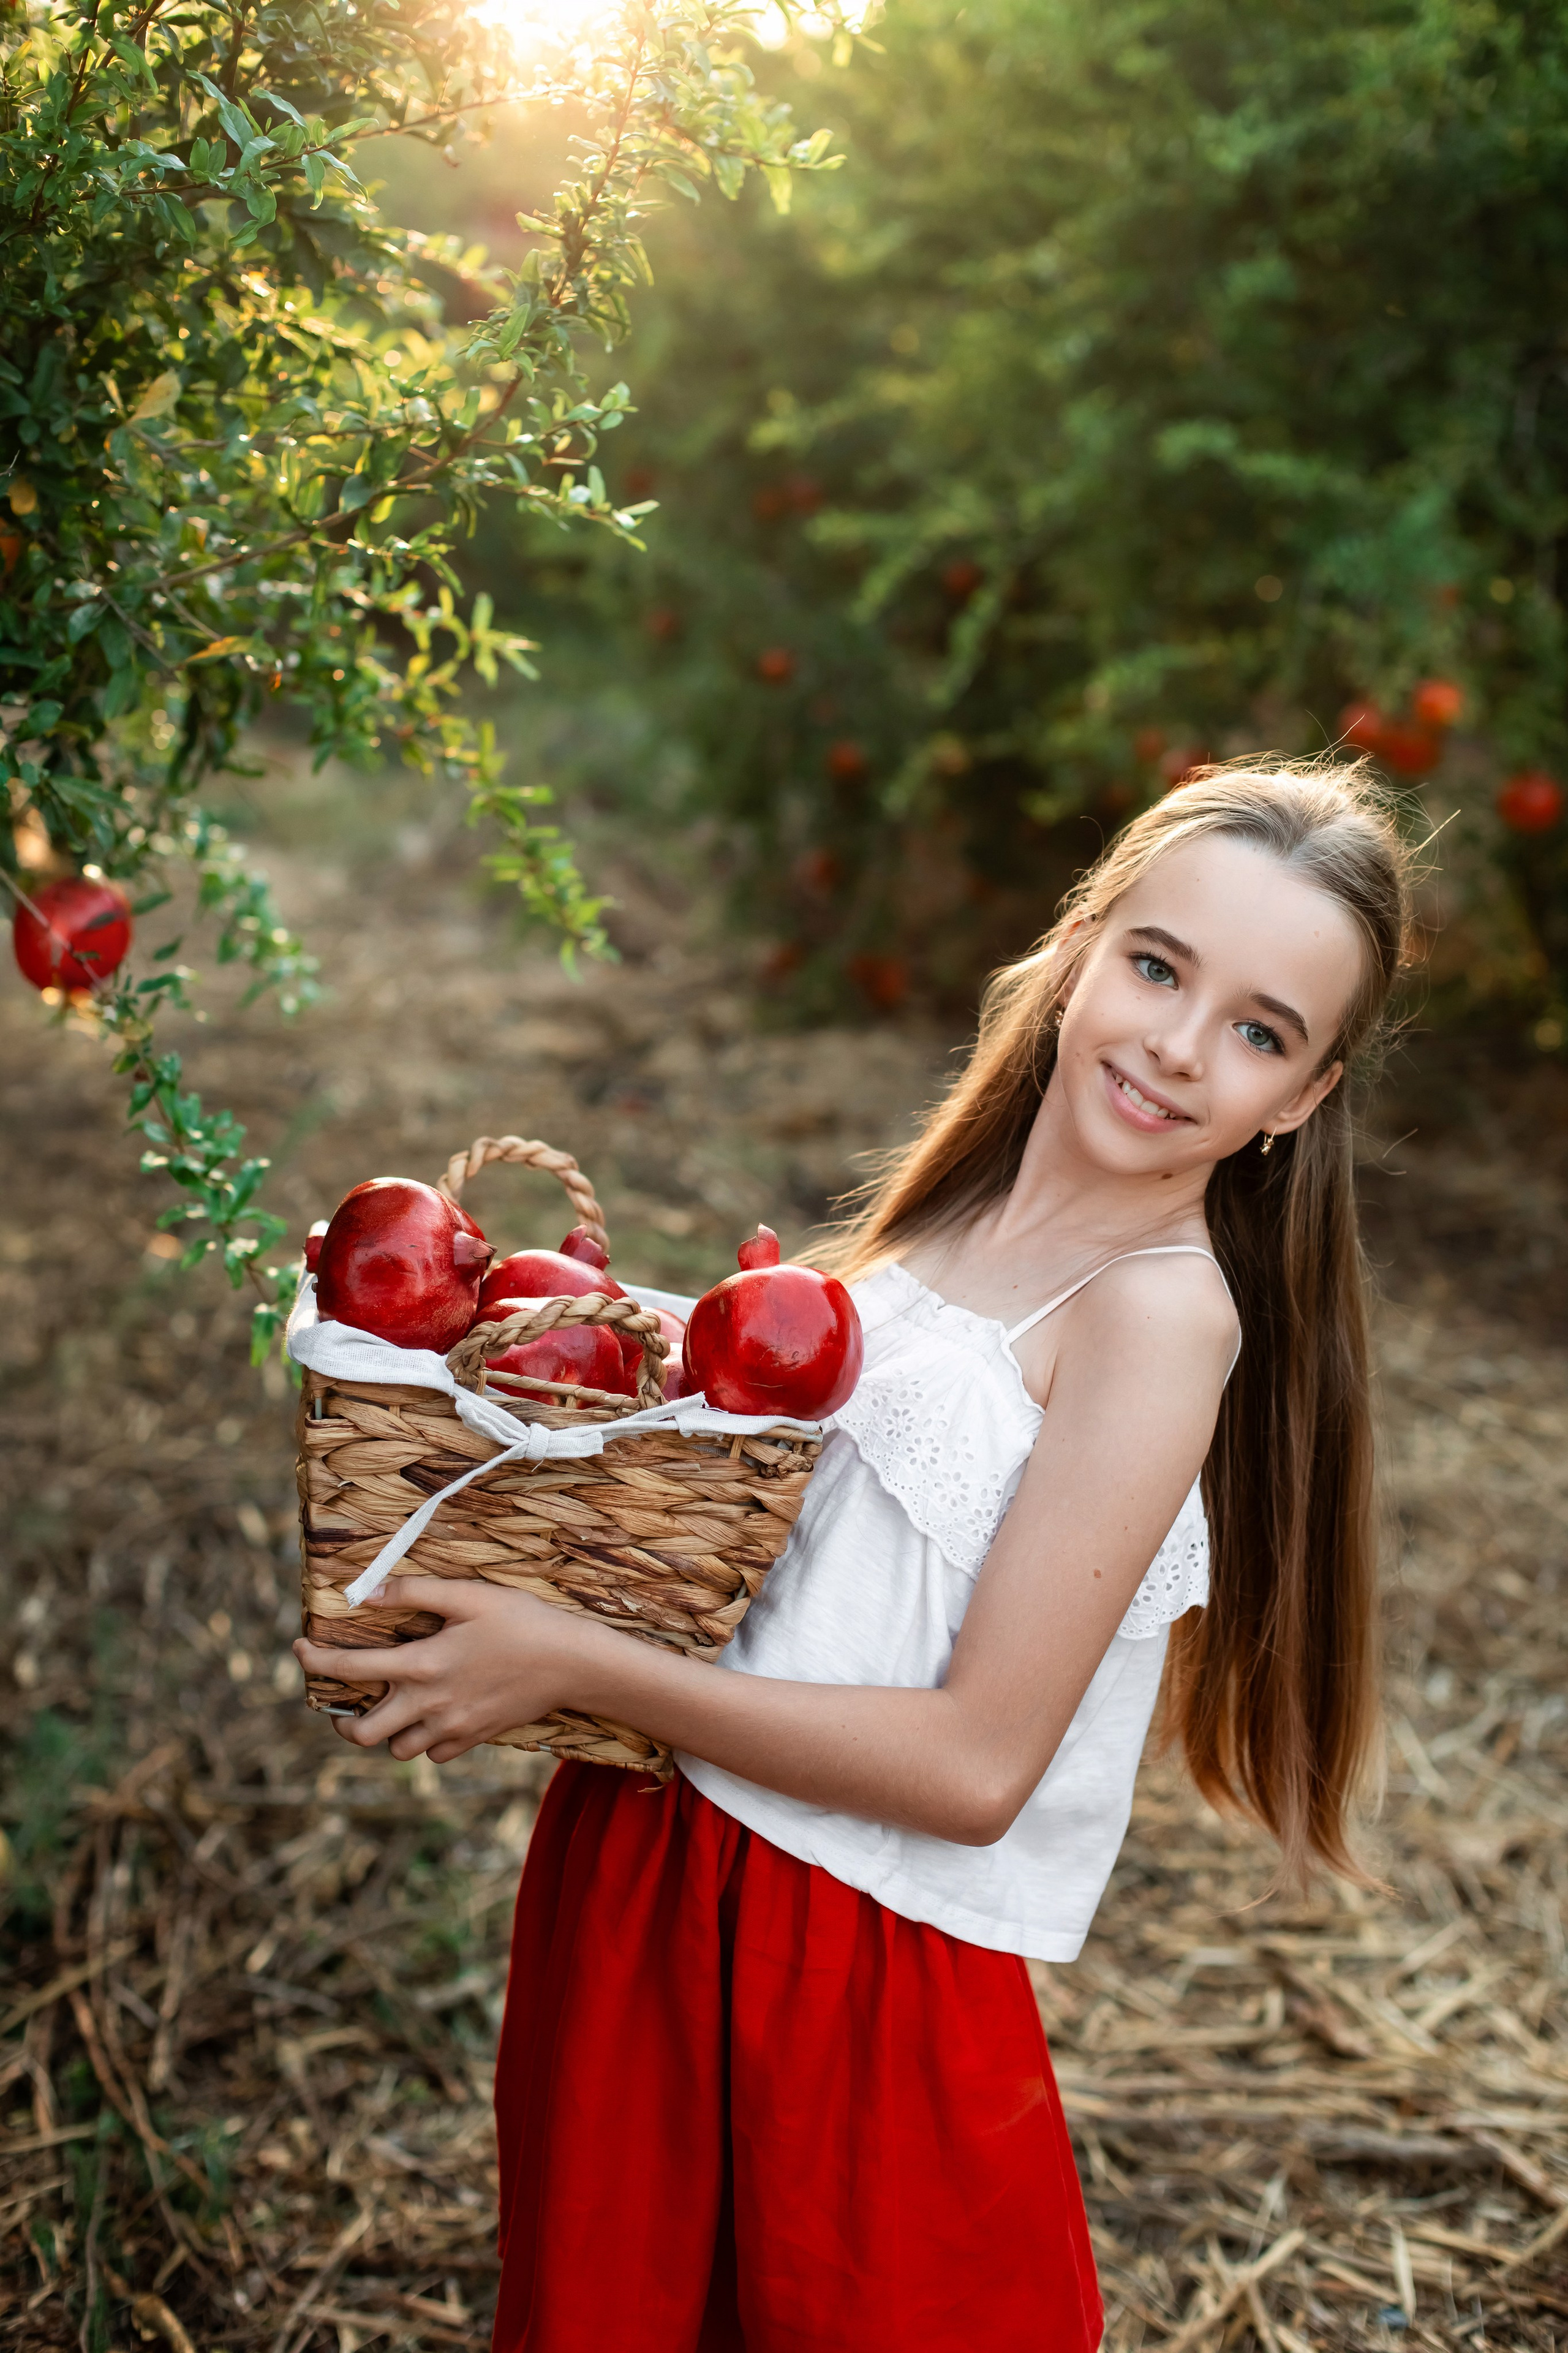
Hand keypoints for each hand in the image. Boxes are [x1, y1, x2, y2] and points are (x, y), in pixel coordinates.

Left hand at [293, 1577, 581, 1763]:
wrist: (572, 1663)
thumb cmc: (521, 1621)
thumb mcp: (468, 1595)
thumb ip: (413, 1592)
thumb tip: (364, 1595)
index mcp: (421, 1664)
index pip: (348, 1669)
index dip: (314, 1660)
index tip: (298, 1649)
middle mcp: (429, 1704)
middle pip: (362, 1735)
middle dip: (343, 1722)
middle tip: (345, 1704)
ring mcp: (452, 1727)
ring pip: (396, 1750)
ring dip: (387, 1731)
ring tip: (394, 1706)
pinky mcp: (474, 1739)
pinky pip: (433, 1753)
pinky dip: (424, 1740)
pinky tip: (433, 1714)